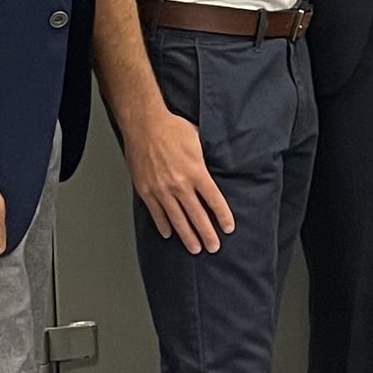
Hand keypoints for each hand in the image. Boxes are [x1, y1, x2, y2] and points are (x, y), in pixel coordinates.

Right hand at [125, 104, 235, 254]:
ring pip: (177, 219)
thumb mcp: (198, 140)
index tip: (228, 228)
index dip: (223, 216)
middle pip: (197, 216)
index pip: (214, 200)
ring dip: (187, 236)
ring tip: (194, 248)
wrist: (144, 124)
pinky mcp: (146, 190)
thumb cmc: (171, 128)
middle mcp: (180, 184)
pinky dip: (163, 225)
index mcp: (196, 172)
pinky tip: (169, 234)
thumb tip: (216, 166)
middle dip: (207, 234)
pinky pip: (156, 213)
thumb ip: (206, 159)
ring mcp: (161, 189)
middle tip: (213, 247)